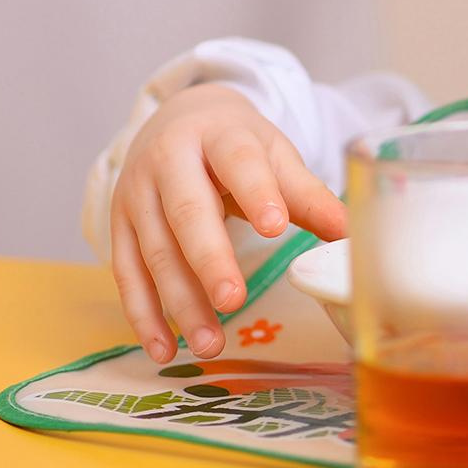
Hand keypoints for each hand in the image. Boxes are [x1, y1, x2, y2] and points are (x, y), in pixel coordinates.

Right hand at [107, 83, 346, 361]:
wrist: (178, 119)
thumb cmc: (235, 144)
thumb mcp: (274, 154)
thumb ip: (306, 194)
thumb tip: (350, 233)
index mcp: (217, 134)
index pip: (238, 161)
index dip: (256, 193)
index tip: (275, 227)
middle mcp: (168, 161)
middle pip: (187, 212)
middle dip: (210, 259)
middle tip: (234, 301)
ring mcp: (136, 194)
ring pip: (155, 250)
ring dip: (180, 301)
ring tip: (210, 344)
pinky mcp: (117, 224)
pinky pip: (127, 273)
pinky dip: (143, 314)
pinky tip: (164, 348)